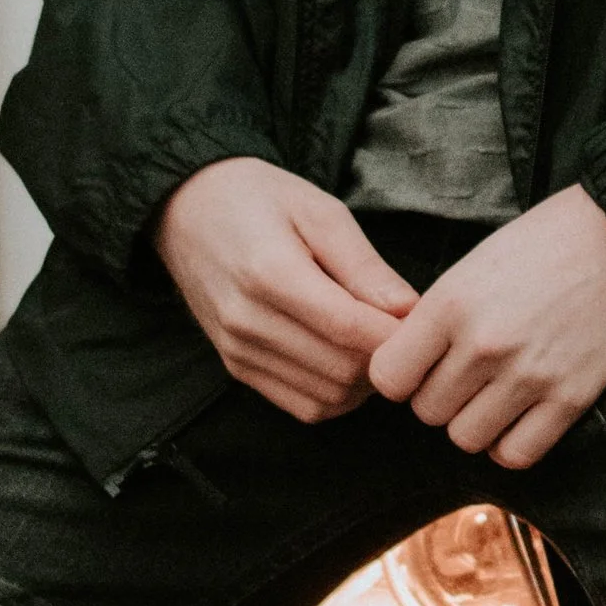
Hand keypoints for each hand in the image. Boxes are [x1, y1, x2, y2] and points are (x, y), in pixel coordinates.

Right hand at [155, 159, 415, 422]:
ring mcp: (238, 351)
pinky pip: (301, 405)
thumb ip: (365, 266)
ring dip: (363, 382)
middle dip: (385, 359)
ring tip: (372, 342)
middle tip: (400, 330)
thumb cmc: (259, 199)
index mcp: (271, 275)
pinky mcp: (236, 368)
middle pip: (343, 371)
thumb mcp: (320, 212)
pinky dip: (335, 394)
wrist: (186, 209)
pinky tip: (344, 360)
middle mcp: (248, 322)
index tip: (420, 318)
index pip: (352, 331)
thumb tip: (410, 311)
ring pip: (327, 397)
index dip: (398, 335)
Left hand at [365, 185, 605, 468]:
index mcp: (451, 303)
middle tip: (465, 376)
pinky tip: (521, 417)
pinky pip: (516, 454)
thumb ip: (438, 316)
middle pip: (427, 412)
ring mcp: (528, 376)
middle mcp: (484, 345)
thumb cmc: (548, 241)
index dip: (401, 375)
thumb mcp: (475, 264)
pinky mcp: (570, 398)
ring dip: (475, 422)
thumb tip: (409, 363)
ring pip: (465, 438)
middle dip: (440, 398)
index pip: (388, 378)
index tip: (420, 365)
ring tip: (494, 395)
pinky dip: (512, 443)